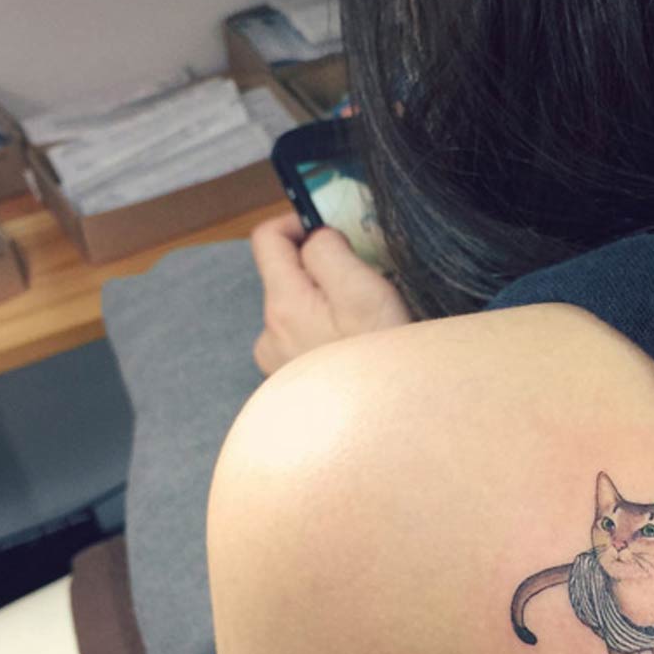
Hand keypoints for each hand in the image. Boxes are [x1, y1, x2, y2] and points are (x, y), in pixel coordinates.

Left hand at [251, 213, 412, 375]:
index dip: (298, 223)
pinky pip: (303, 343)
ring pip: (297, 311)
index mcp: (282, 306)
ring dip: (324, 307)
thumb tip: (315, 237)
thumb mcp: (363, 292)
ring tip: (362, 328)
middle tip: (364, 287)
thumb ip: (329, 252)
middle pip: (284, 277)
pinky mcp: (290, 386)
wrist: (387, 431)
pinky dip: (325, 336)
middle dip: (320, 272)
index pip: (266, 238)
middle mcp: (268, 335)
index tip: (332, 232)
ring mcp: (277, 365)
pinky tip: (352, 354)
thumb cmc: (381, 360)